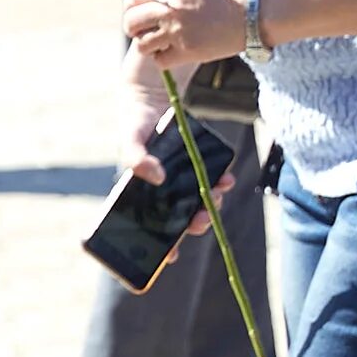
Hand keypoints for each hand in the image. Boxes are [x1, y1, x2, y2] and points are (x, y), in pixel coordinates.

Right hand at [116, 50, 228, 230]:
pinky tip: (226, 180)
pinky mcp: (194, 166)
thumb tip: (156, 176)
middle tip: (203, 220)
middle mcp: (159, 192)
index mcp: (137, 194)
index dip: (157, 246)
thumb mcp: (130, 138)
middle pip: (176, 219)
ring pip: (195, 203)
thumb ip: (135, 157)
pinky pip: (209, 182)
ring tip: (218, 194)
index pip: (146, 227)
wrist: (153, 98)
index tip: (170, 258)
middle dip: (192, 224)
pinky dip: (220, 183)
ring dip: (209, 204)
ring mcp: (178, 180)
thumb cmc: (135, 123)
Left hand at [122, 0, 244, 68]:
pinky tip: (173, 52)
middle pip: (131, 21)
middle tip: (142, 31)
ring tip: (159, 42)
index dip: (131, 6)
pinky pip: (160, 60)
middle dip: (133, 27)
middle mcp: (172, 9)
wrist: (259, 13)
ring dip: (147, 44)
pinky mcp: (188, 51)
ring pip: (142, 43)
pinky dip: (163, 58)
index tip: (137, 11)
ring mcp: (178, 31)